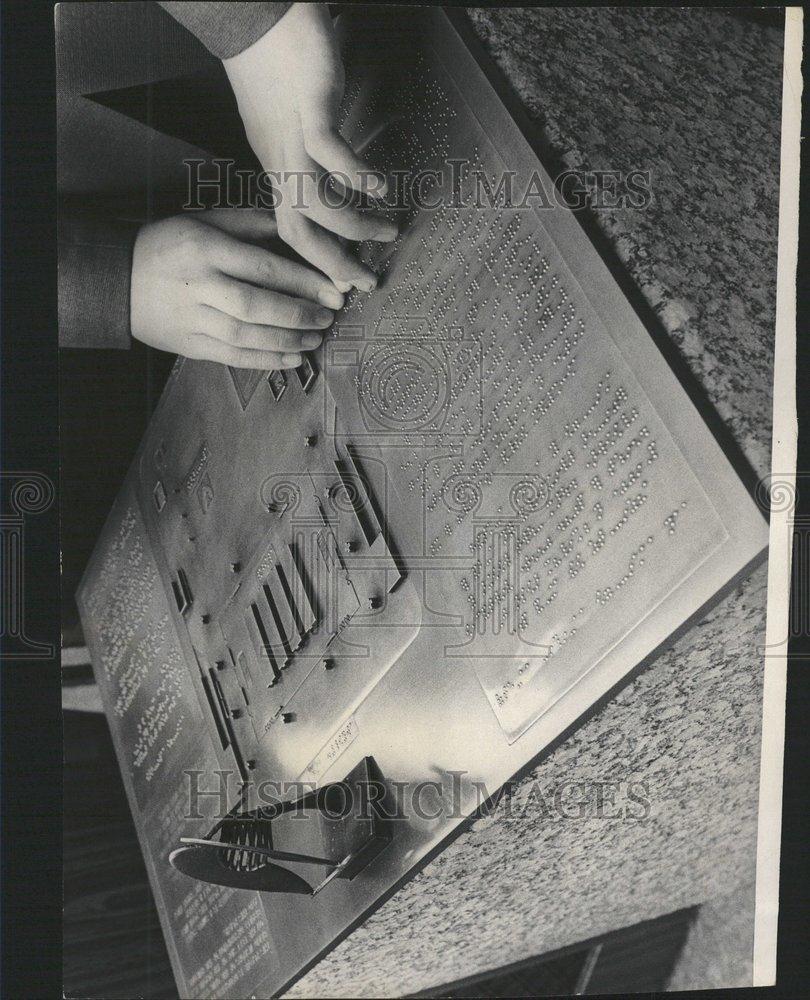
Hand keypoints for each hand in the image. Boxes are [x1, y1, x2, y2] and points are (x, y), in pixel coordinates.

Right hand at [130, 209, 343, 367]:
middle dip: (300, 313)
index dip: (304, 281)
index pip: (264, 267)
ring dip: (287, 339)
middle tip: (328, 317)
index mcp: (206, 249)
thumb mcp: (202, 221)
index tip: (334, 290)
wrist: (116, 278)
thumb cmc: (168, 245)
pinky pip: (231, 356)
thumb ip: (247, 223)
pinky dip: (265, 360)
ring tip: (315, 338)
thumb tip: (293, 228)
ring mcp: (192, 318)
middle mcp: (199, 285)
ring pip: (247, 334)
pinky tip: (291, 358)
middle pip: (258, 304)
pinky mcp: (188, 344)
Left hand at [223, 3, 396, 291]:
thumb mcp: (290, 119)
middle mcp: (279, 158)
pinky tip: (379, 186)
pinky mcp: (308, 107)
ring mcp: (291, 135)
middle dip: (333, 265)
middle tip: (365, 284)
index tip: (347, 283)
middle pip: (297, 230)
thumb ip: (307, 152)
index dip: (319, 261)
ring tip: (387, 231)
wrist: (256, 14)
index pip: (292, 228)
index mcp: (276, 164)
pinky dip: (355, 176)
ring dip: (352, 226)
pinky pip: (328, 153)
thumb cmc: (277, 61)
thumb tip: (334, 181)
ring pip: (313, 202)